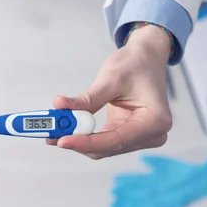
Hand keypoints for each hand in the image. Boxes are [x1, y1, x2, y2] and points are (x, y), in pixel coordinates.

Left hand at [48, 25, 172, 159]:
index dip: (86, 142)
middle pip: (107, 148)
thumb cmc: (136, 64)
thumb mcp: (111, 78)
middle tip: (51, 133)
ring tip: (53, 130)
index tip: (62, 139)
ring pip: (102, 148)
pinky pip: (101, 142)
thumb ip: (87, 99)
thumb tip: (60, 107)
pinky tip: (64, 131)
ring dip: (77, 140)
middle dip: (78, 141)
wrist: (146, 58)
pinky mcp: (127, 136)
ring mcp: (140, 138)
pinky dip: (83, 137)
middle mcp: (152, 134)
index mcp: (155, 121)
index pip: (116, 140)